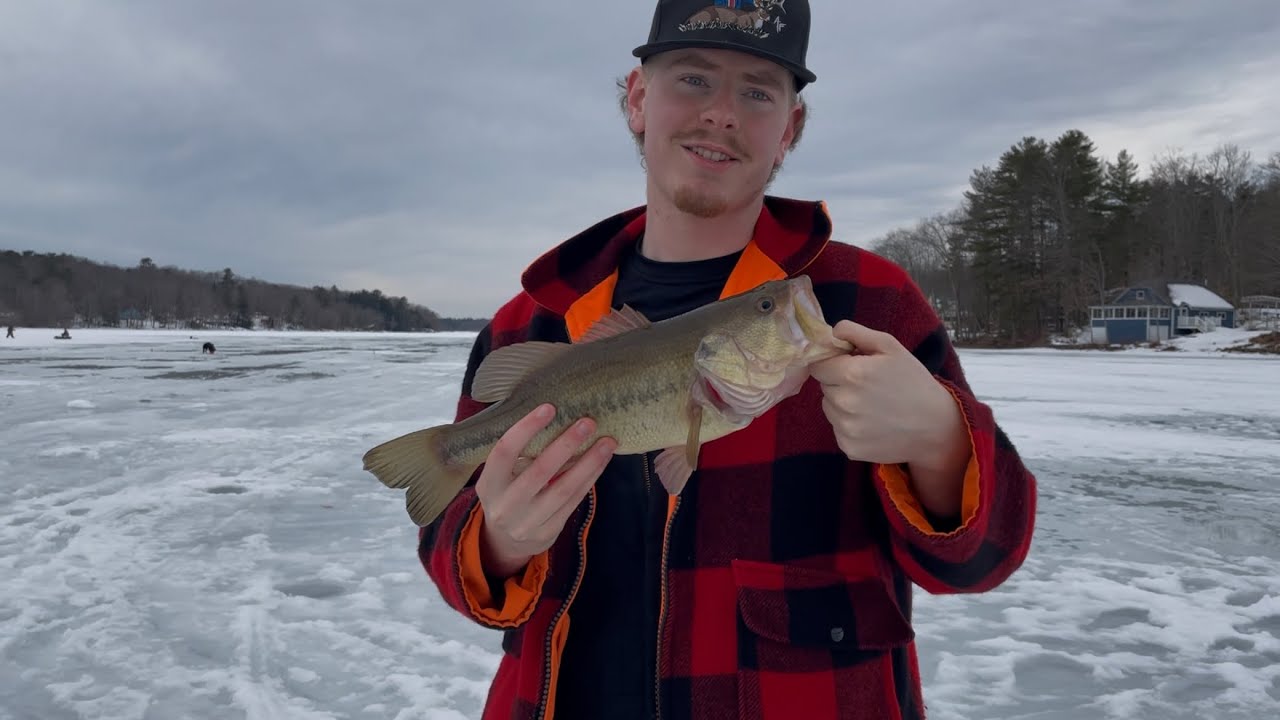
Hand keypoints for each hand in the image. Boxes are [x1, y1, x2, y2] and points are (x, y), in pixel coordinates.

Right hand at [475, 403, 616, 579]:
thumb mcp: (499, 476)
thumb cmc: (506, 493)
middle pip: (539, 472)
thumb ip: (518, 454)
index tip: (549, 407)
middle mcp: (505, 505)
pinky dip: (589, 479)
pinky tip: (601, 461)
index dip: (526, 429)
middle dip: (566, 444)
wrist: (504, 541)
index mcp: (489, 484)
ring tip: (607, 442)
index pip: (504, 452)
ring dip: (589, 463)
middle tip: (588, 422)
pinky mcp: (548, 532)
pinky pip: (573, 501)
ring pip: (563, 489)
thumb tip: (553, 414)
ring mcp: (527, 522)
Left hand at [808, 321, 968, 515]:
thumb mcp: (890, 347)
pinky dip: (849, 425)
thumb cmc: (913, 381)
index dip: (831, 363)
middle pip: (823, 386)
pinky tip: (872, 422)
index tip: (848, 365)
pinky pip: (837, 429)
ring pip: (829, 408)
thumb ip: (855, 332)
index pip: (817, 365)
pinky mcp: (848, 448)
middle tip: (866, 385)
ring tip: (871, 404)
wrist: (935, 426)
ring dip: (842, 404)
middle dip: (839, 382)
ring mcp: (845, 429)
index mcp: (852, 374)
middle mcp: (844, 403)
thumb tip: (830, 332)